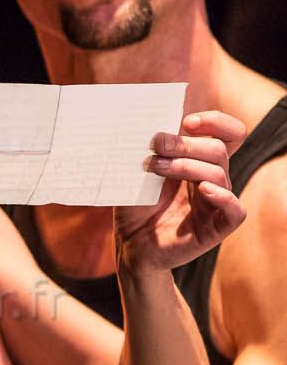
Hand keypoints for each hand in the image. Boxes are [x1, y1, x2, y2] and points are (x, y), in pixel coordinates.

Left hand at [115, 110, 246, 272]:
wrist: (129, 244)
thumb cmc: (135, 205)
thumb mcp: (139, 172)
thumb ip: (151, 149)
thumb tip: (149, 121)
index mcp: (200, 162)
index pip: (228, 134)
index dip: (216, 122)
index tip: (187, 122)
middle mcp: (211, 180)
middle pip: (217, 150)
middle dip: (185, 144)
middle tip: (155, 145)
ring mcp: (215, 203)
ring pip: (217, 174)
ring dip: (186, 165)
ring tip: (154, 167)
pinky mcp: (216, 228)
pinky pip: (236, 210)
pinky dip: (223, 197)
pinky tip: (202, 189)